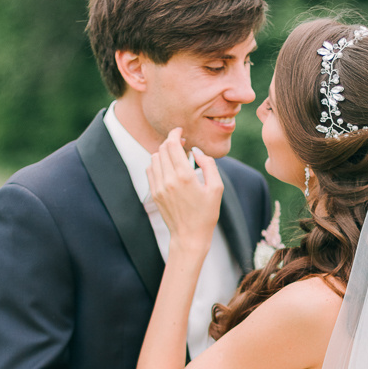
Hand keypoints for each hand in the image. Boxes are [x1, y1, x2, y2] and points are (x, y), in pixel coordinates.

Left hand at [147, 128, 222, 252]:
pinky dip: (158, 163)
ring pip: (155, 157)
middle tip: (181, 143)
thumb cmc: (206, 214)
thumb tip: (196, 151)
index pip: (172, 144)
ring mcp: (159, 187)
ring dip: (164, 152)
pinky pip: (150, 169)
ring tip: (176, 156)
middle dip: (171, 141)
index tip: (181, 131)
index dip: (175, 133)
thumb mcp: (216, 188)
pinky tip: (168, 167)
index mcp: (185, 176)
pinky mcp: (154, 193)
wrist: (189, 237)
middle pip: (163, 148)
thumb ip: (208, 165)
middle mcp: (169, 180)